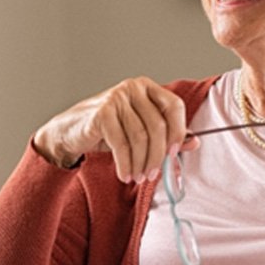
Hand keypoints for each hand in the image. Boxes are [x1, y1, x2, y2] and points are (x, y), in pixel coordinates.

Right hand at [34, 77, 195, 182]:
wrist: (70, 131)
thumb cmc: (109, 130)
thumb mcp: (140, 131)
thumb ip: (168, 134)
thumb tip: (195, 142)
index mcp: (147, 88)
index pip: (175, 105)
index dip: (179, 130)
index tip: (174, 153)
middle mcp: (133, 88)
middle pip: (158, 125)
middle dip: (158, 155)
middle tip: (153, 174)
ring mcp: (116, 98)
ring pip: (140, 137)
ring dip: (141, 163)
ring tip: (138, 177)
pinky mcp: (102, 113)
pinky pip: (122, 145)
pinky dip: (126, 164)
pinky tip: (125, 174)